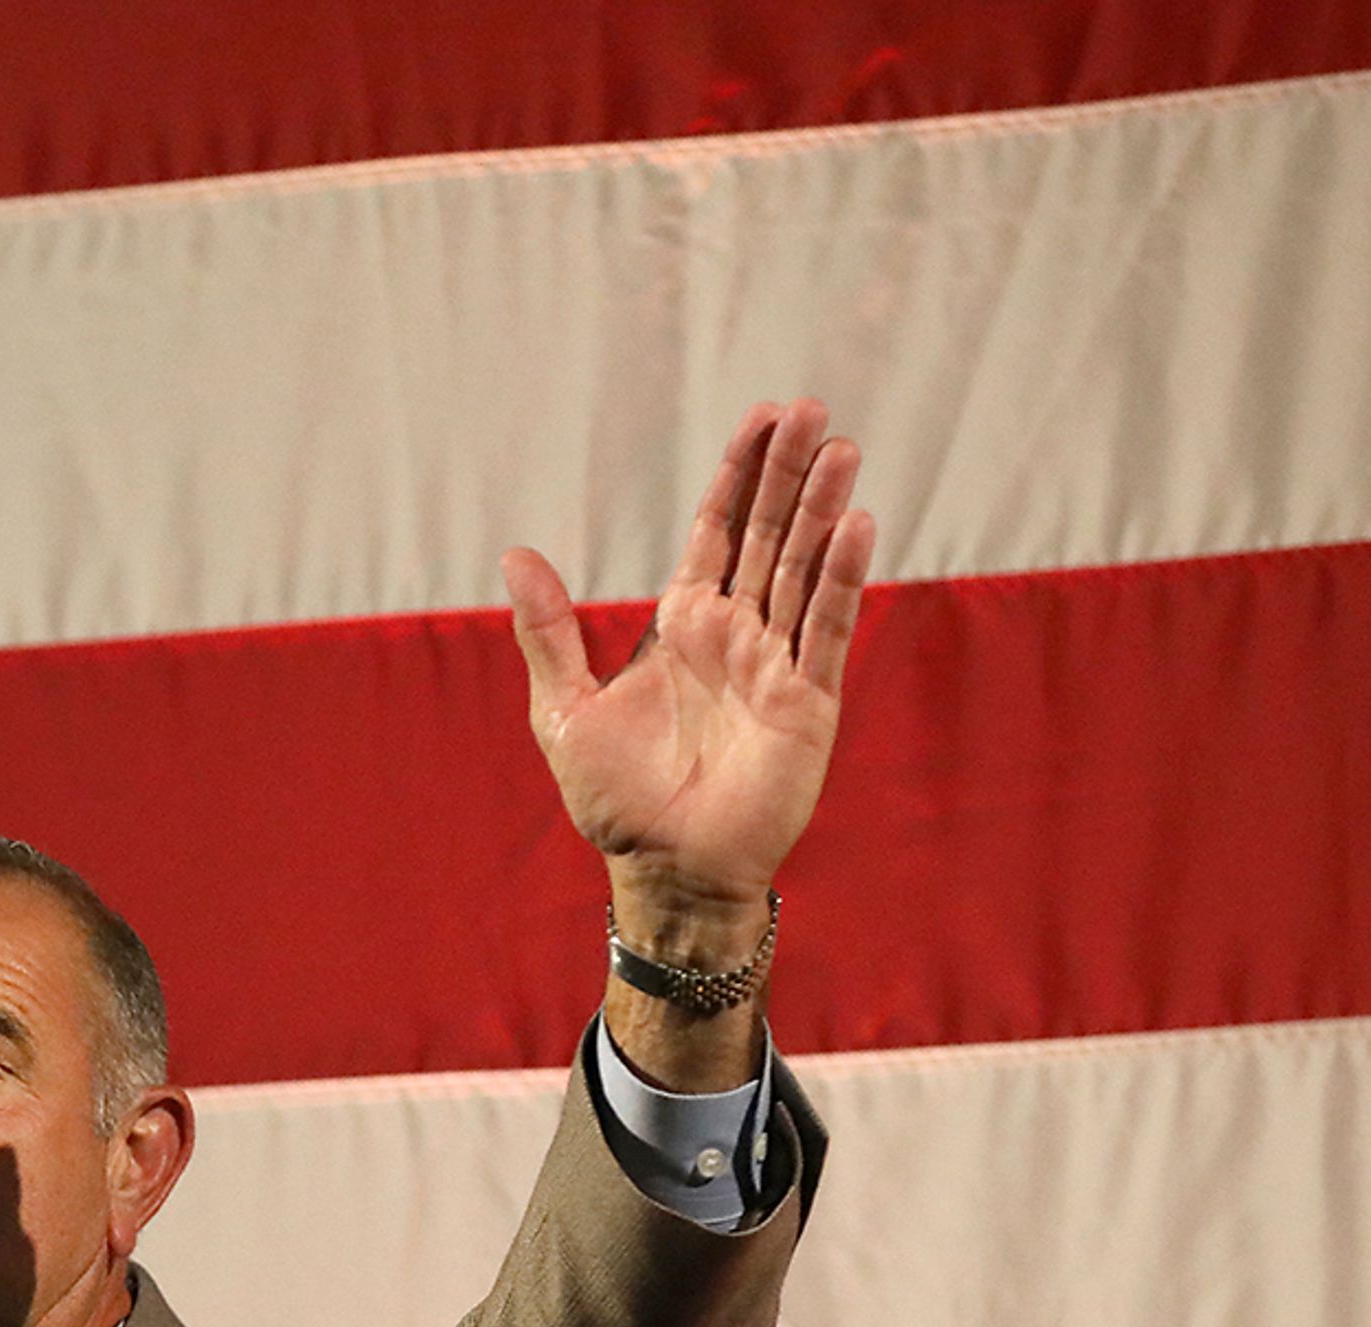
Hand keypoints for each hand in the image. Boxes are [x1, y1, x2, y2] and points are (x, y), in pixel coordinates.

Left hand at [500, 400, 871, 960]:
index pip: (718, 532)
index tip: (761, 417)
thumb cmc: (616, 800)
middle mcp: (736, 634)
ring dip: (823, 512)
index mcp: (683, 625)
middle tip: (807, 410)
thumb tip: (515, 554)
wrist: (662, 871)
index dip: (739, 476)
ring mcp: (776, 664)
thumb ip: (549, 633)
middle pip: (768, 536)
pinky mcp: (808, 703)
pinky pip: (827, 631)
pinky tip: (856, 527)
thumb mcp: (564, 710)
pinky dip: (842, 580)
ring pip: (804, 571)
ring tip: (839, 450)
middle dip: (787, 475)